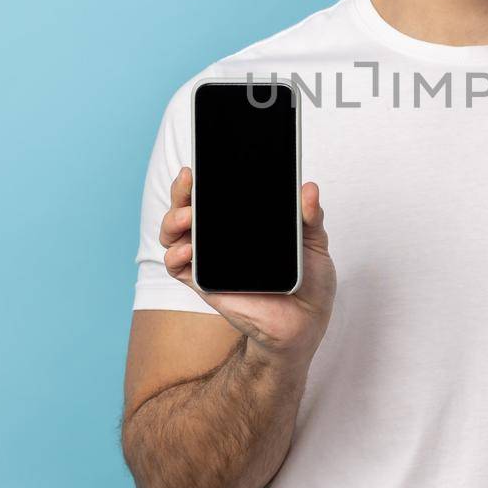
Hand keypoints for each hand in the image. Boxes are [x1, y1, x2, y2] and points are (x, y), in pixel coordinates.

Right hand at [159, 168, 337, 364]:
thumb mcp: (315, 243)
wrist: (306, 323)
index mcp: (244, 222)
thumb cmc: (308, 281)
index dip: (202, 178)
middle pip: (187, 207)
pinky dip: (176, 255)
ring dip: (172, 220)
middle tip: (190, 180)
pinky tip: (189, 249)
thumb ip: (311, 217)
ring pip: (174, 234)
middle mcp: (221, 237)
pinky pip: (178, 267)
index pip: (215, 194)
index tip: (200, 164)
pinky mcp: (205, 284)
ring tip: (189, 217)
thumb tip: (309, 188)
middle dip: (180, 191)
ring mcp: (210, 260)